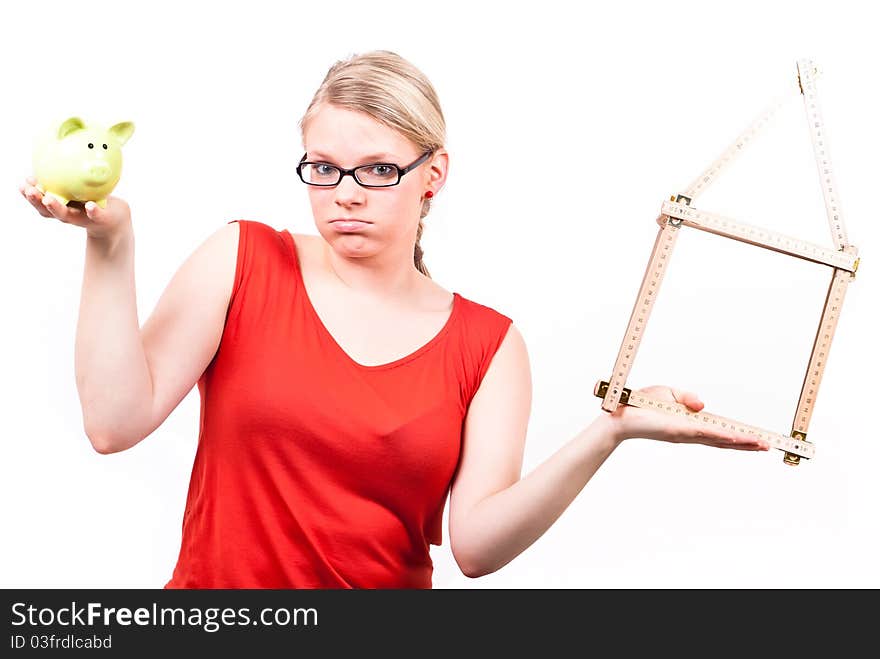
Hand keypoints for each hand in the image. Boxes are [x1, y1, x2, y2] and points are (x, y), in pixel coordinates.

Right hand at [19, 176, 130, 240]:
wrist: (115, 218)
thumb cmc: (92, 200)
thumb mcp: (77, 188)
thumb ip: (66, 177)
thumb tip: (55, 151)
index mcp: (60, 206)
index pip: (41, 202)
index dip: (30, 195)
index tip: (22, 184)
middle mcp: (68, 214)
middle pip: (48, 210)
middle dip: (36, 201)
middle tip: (29, 190)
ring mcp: (83, 218)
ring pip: (66, 215)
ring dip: (56, 207)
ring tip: (47, 198)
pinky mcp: (100, 219)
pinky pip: (96, 215)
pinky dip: (92, 211)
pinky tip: (90, 205)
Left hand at [606, 384, 768, 450]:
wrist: (618, 411)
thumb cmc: (640, 404)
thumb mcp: (669, 394)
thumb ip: (688, 398)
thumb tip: (703, 406)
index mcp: (689, 425)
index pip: (719, 433)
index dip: (738, 437)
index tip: (758, 440)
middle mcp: (690, 434)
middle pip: (724, 441)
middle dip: (747, 445)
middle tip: (769, 447)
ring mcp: (685, 434)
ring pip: (719, 440)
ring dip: (742, 443)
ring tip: (762, 446)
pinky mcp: (678, 431)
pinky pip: (704, 433)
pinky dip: (722, 436)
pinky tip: (737, 439)